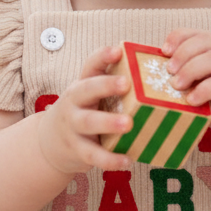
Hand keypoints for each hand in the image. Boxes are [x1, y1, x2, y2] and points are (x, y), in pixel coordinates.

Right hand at [35, 45, 133, 174]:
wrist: (51, 142)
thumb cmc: (84, 113)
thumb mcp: (91, 96)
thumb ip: (114, 86)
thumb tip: (159, 74)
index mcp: (82, 85)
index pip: (91, 66)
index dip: (102, 57)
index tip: (117, 50)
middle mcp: (74, 102)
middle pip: (86, 90)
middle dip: (105, 85)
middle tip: (126, 84)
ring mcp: (73, 126)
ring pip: (88, 122)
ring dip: (108, 122)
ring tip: (128, 124)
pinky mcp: (77, 150)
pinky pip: (93, 155)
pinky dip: (110, 159)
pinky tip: (127, 160)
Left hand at [162, 29, 210, 140]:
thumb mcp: (198, 82)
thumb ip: (184, 73)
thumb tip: (154, 71)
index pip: (194, 33)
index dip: (177, 39)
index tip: (163, 52)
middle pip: (202, 43)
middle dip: (181, 55)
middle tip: (168, 72)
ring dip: (190, 71)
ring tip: (176, 85)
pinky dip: (203, 90)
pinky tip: (192, 99)